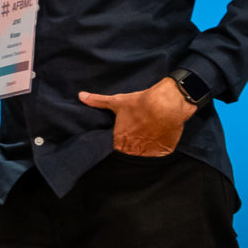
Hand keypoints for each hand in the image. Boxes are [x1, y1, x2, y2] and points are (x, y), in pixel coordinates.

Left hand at [78, 79, 194, 156]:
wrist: (167, 104)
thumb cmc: (141, 103)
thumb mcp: (117, 101)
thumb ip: (98, 101)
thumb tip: (81, 95)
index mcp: (119, 141)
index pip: (116, 147)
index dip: (121, 139)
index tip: (127, 131)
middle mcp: (134, 149)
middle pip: (131, 150)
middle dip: (134, 141)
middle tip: (140, 128)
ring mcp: (150, 152)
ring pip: (146, 152)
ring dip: (147, 144)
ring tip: (150, 130)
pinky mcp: (165, 150)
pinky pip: (161, 151)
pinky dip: (161, 144)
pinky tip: (160, 133)